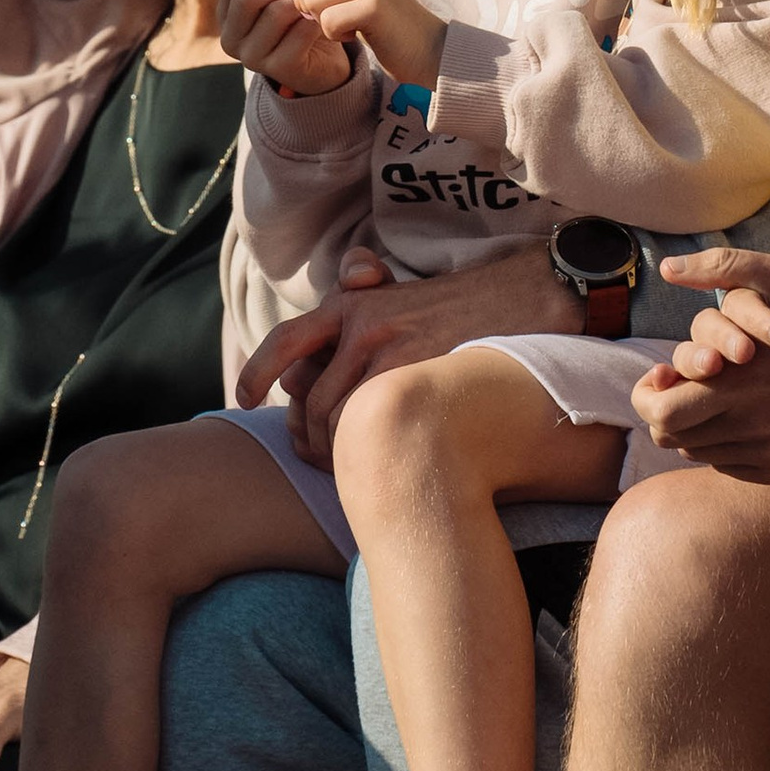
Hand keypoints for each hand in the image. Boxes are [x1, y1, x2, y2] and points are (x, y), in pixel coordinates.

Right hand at [218, 0, 353, 98]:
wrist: (324, 58)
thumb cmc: (298, 14)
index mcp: (226, 13)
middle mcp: (230, 38)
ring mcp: (251, 58)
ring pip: (274, 13)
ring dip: (300, 5)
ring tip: (312, 7)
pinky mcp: (278, 70)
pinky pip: (298, 34)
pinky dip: (314, 23)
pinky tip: (321, 25)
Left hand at [237, 240, 581, 464]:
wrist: (525, 299)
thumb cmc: (464, 311)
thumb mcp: (400, 304)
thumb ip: (355, 329)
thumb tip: (302, 379)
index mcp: (353, 302)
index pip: (287, 341)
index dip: (258, 372)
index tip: (244, 399)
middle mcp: (360, 321)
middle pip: (311, 400)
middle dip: (311, 438)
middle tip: (322, 461)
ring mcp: (386, 346)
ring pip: (336, 421)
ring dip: (338, 455)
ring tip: (355, 471)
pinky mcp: (414, 371)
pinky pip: (370, 427)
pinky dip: (367, 454)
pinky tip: (381, 465)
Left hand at [289, 0, 445, 90]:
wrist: (428, 49)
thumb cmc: (383, 23)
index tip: (325, 1)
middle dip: (307, 0)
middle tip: (331, 16)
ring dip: (322, 20)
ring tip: (347, 25)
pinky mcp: (374, 6)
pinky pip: (328, 21)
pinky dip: (336, 35)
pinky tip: (358, 34)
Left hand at [630, 226, 769, 482]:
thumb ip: (719, 268)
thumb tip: (668, 267)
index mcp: (734, 386)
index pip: (659, 412)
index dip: (649, 389)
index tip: (665, 369)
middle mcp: (746, 429)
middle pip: (672, 437)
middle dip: (666, 407)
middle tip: (682, 381)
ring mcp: (768, 456)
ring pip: (701, 453)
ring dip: (695, 425)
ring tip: (714, 393)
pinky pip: (733, 466)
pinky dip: (724, 444)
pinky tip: (742, 413)